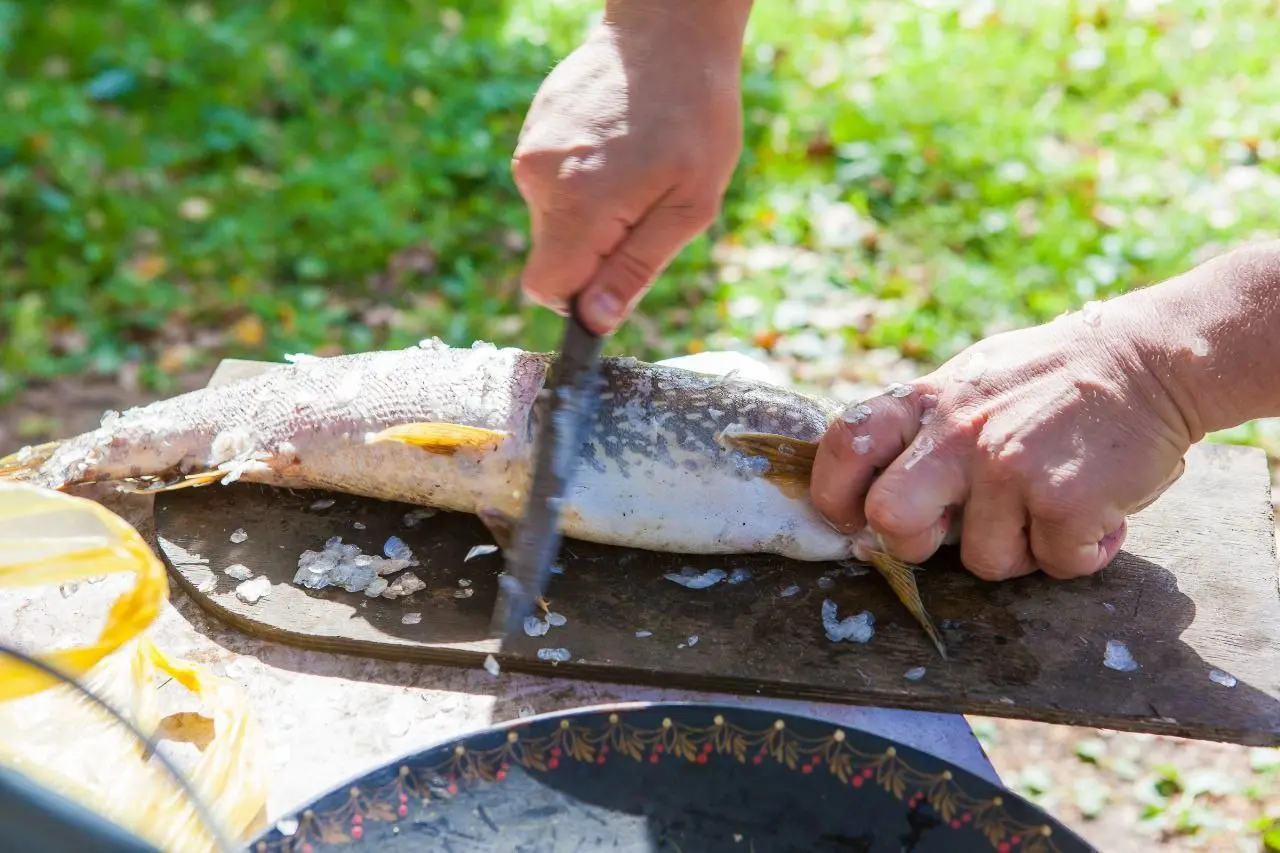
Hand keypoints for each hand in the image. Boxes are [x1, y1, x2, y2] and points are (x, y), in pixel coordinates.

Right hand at [511, 1, 751, 334]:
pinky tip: (618, 142)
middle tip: (645, 203)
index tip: (618, 273)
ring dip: (594, 210)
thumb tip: (594, 321)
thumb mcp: (689, 206)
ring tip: (635, 164)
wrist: (670, 28)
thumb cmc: (695, 117)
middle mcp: (539, 178)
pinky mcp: (534, 129)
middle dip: (597, 248)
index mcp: (577, 205)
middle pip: (554, 254)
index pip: (546, 288)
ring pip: (554, 218)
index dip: (581, 296)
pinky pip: (553, 180)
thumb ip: (636, 268)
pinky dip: (583, 177)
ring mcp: (531, 150)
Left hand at [810, 298, 1194, 580]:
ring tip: (1050, 505)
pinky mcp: (1062, 499)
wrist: (1152, 360)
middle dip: (914, 545)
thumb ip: (924, 430)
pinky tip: (1097, 511)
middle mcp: (956, 432)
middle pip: (889, 519)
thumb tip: (872, 497)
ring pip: (982, 561)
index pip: (842, 446)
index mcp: (927, 401)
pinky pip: (1054, 564)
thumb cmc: (1054, 380)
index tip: (855, 517)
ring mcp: (1007, 466)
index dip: (836, 494)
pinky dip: (1081, 552)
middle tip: (952, 533)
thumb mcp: (972, 382)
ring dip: (1021, 550)